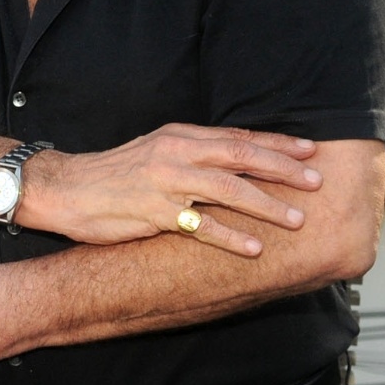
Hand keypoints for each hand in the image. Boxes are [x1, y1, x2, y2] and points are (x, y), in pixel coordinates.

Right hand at [20, 124, 320, 252]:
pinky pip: (200, 225)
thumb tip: (237, 161)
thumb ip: (194, 154)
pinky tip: (254, 249)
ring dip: (267, 204)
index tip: (311, 149)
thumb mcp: (157, 152)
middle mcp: (177, 153)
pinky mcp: (154, 211)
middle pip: (242, 157)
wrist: (67, 188)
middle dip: (284, 168)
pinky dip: (230, 236)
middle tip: (317, 181)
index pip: (238, 136)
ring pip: (228, 189)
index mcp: (180, 136)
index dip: (277, 143)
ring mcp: (166, 181)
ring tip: (297, 219)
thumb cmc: (115, 174)